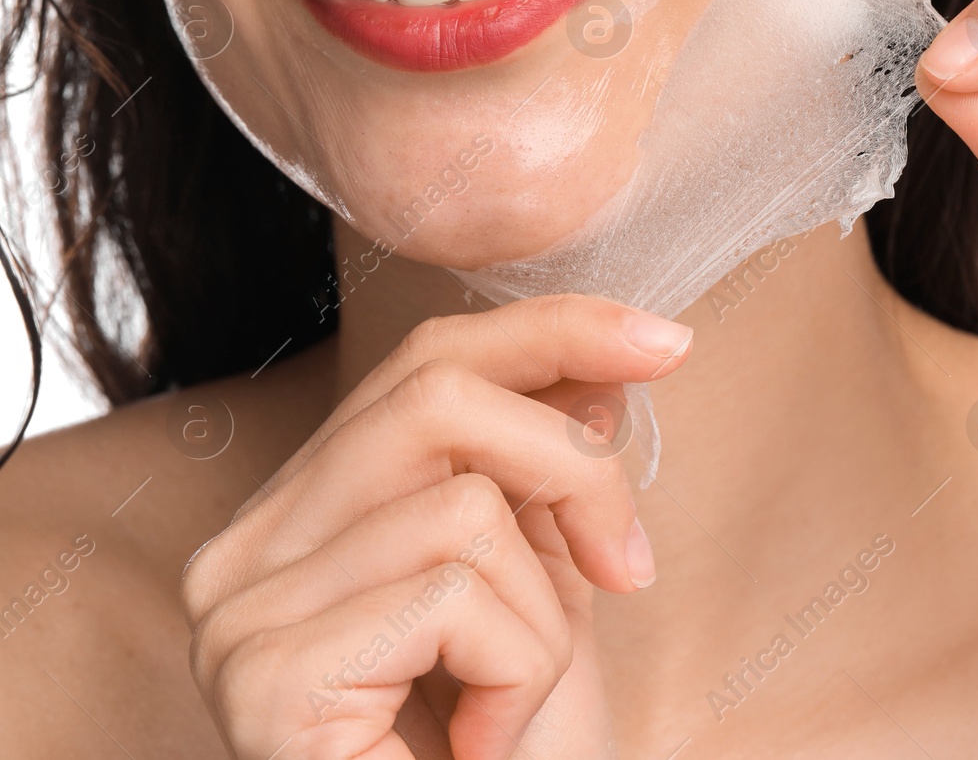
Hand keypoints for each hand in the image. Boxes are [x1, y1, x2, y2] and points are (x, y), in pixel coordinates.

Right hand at [180, 295, 691, 759]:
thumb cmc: (510, 754)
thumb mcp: (543, 588)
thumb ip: (546, 475)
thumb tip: (599, 359)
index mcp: (300, 517)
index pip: (421, 365)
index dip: (551, 331)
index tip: (666, 340)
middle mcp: (244, 552)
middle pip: (434, 393)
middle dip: (571, 461)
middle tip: (629, 565)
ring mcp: (239, 612)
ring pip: (464, 506)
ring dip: (543, 618)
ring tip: (512, 709)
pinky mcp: (266, 674)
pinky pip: (452, 593)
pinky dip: (517, 670)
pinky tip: (484, 745)